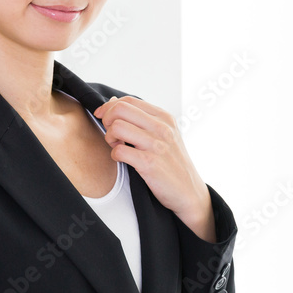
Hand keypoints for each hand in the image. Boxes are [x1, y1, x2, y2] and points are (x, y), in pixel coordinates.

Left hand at [93, 96, 215, 241]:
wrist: (188, 191)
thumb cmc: (172, 162)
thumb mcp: (164, 134)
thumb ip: (141, 118)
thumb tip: (112, 103)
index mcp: (165, 118)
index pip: (128, 101)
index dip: (109, 108)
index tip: (103, 118)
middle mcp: (162, 128)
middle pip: (120, 110)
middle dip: (107, 121)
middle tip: (112, 135)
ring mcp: (156, 145)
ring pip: (117, 128)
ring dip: (110, 138)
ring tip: (118, 147)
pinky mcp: (149, 163)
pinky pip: (119, 151)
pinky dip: (115, 155)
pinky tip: (123, 159)